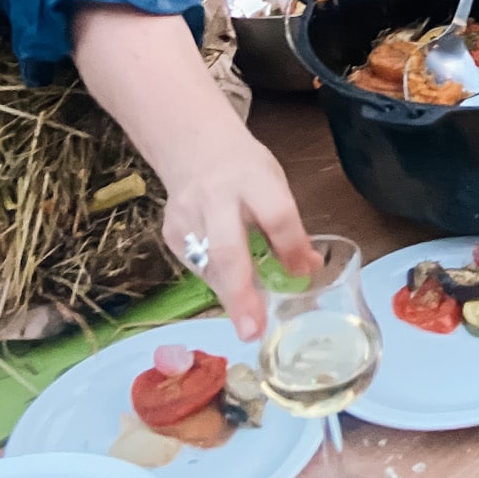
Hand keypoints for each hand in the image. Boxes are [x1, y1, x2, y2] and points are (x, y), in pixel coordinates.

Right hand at [161, 138, 317, 341]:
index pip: (276, 215)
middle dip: (241, 295)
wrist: (193, 147)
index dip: (292, 246)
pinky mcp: (170, 234)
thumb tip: (308, 267)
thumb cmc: (245, 170)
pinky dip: (216, 281)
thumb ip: (288, 225)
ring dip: (230, 296)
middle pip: (227, 250)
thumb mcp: (275, 184)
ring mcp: (187, 217)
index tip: (304, 272)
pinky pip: (197, 267)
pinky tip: (229, 285)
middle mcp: (215, 198)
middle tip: (254, 330)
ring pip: (209, 267)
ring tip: (249, 319)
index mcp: (251, 179)